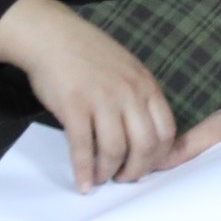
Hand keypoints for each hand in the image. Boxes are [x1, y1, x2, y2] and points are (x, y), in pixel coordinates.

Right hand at [0, 0, 177, 191]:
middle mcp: (130, 94)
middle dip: (136, 170)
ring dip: (108, 172)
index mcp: (147, 86)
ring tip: (101, 180)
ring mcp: (103, 100)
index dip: (159, 156)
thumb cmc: (90, 56)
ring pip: (115, 150)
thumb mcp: (128, 71)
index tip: (147, 167)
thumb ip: (138, 97)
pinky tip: (82, 183)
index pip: (166, 130)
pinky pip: (83, 147)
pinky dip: (84, 171)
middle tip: (124, 179)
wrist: (53, 37)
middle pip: (145, 145)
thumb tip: (143, 133)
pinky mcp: (74, 107)